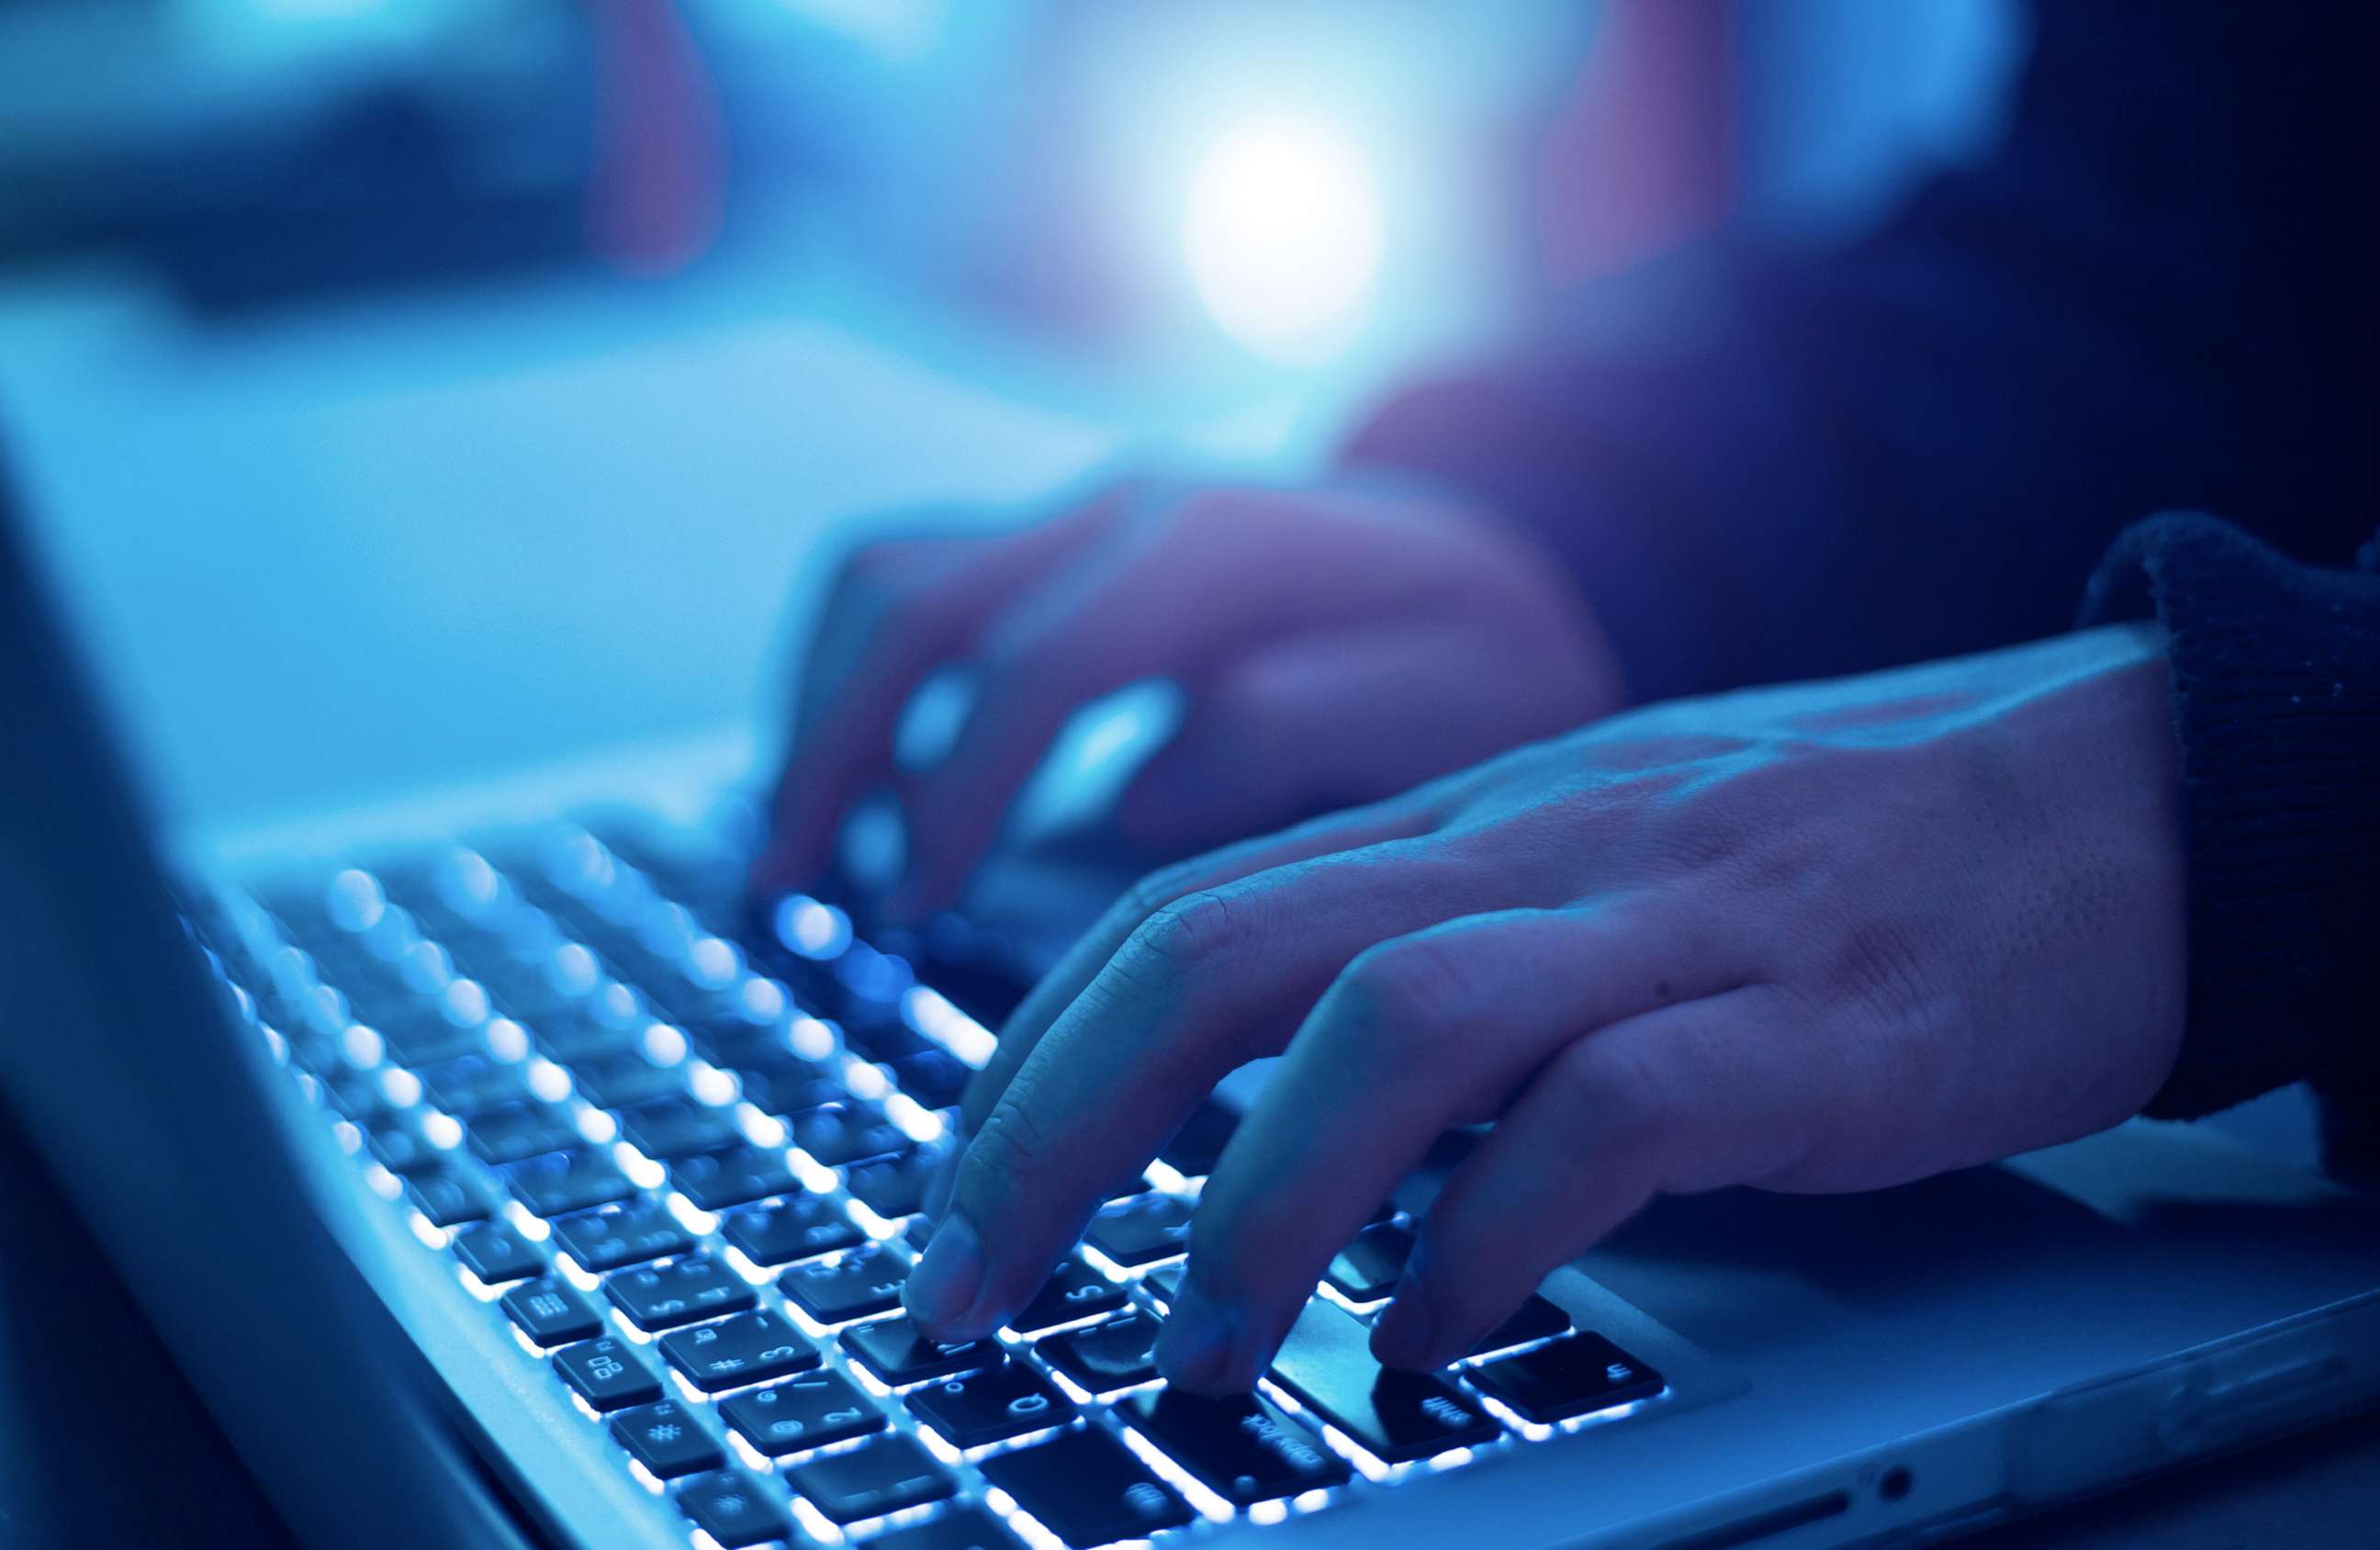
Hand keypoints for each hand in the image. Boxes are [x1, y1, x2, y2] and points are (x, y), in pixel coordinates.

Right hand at [749, 479, 1622, 917]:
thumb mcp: (1456, 711)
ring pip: (883, 573)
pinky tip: (859, 798)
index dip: (957, 791)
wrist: (1500, 562)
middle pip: (913, 597)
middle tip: (794, 897)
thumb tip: (1129, 804)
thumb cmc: (1488, 663)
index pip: (1036, 662)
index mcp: (1219, 546)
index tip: (913, 912)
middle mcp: (1126, 504)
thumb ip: (1303, 737)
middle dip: (834, 751)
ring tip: (806, 859)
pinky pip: (909, 587)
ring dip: (823, 711)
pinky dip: (854, 685)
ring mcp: (1081, 513)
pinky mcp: (1056, 547)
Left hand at [901, 624, 2187, 1390]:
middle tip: (963, 1285)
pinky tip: (1438, 1332)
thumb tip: (1262, 1125)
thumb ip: (1436, 957)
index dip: (1023, 1061)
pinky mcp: (1808, 1030)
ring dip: (1257, 1197)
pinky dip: (1490, 1236)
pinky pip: (1606, 1122)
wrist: (2112, 794)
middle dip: (1049, 1133)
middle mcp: (1528, 855)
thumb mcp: (1591, 865)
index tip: (953, 1199)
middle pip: (1218, 954)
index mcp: (1462, 822)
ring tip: (1197, 1340)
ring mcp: (1667, 931)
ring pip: (1391, 1019)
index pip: (1176, 913)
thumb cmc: (1835, 849)